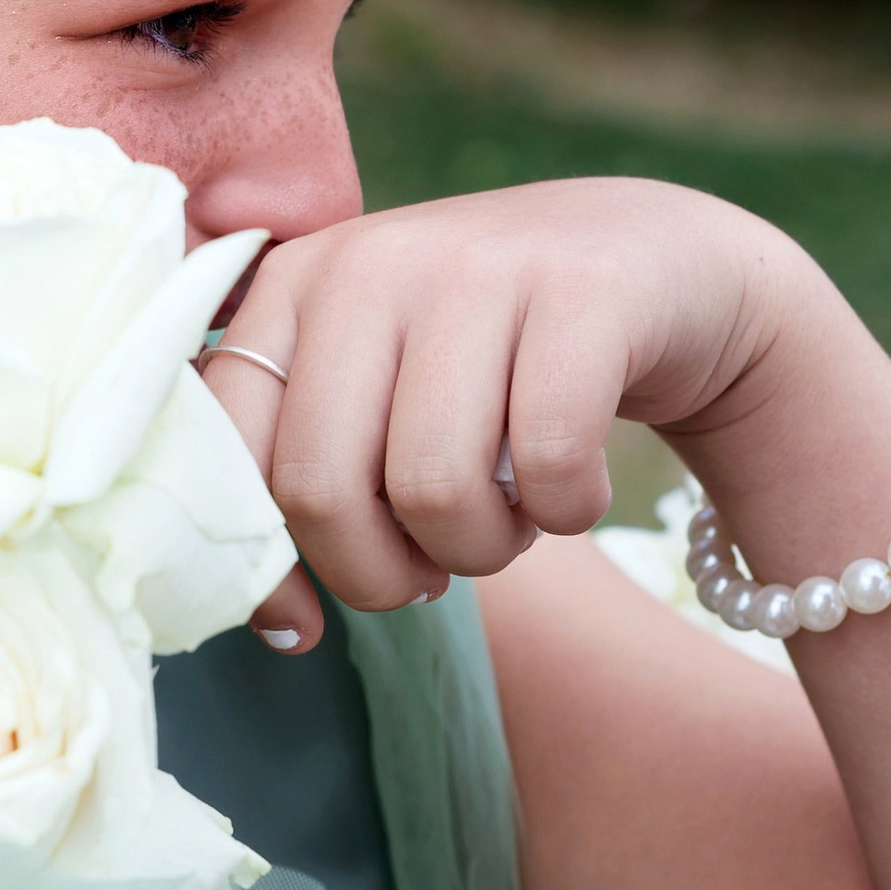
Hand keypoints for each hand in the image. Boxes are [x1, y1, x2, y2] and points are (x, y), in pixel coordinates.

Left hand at [206, 180, 804, 643]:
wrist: (665, 261)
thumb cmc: (501, 363)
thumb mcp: (385, 387)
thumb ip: (312, 473)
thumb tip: (278, 628)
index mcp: (297, 284)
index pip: (225, 451)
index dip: (262, 565)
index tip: (308, 622)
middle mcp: (373, 261)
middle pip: (321, 488)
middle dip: (381, 573)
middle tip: (432, 567)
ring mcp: (478, 265)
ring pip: (432, 489)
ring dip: (483, 549)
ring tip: (511, 517)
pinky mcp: (583, 291)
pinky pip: (547, 464)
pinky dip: (568, 512)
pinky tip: (577, 488)